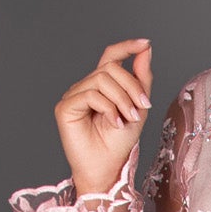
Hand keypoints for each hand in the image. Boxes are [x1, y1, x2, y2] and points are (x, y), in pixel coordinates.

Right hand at [55, 38, 152, 197]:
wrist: (108, 168)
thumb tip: (145, 49)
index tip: (144, 43)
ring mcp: (74, 96)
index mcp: (102, 86)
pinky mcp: (65, 107)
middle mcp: (86, 87)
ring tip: (129, 119)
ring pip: (102, 79)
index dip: (126, 47)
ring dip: (122, 99)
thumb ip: (141, 79)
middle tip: (142, 107)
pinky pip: (91, 95)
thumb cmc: (119, 143)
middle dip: (131, 86)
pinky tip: (115, 123)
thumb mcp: (138, 107)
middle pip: (110, 68)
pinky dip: (109, 108)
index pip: (110, 57)